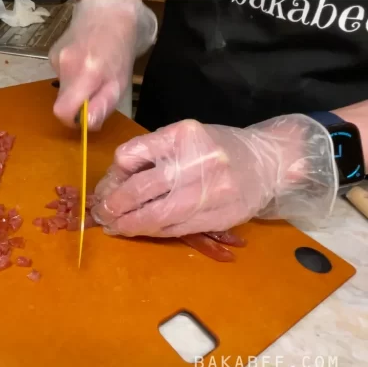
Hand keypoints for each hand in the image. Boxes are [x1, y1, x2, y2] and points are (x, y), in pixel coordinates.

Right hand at [48, 0, 156, 129]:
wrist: (108, 14)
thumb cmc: (120, 50)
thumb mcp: (120, 82)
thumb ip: (103, 104)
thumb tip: (87, 125)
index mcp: (84, 74)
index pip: (62, 111)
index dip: (72, 121)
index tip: (84, 118)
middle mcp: (65, 65)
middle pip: (62, 100)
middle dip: (78, 102)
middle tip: (97, 89)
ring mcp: (55, 58)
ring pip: (63, 87)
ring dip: (77, 86)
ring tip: (93, 70)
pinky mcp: (52, 53)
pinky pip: (61, 74)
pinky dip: (72, 73)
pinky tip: (85, 60)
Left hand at [92, 115, 336, 236]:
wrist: (267, 162)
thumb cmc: (216, 147)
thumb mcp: (182, 136)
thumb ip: (151, 153)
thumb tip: (115, 181)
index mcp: (182, 135)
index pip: (130, 156)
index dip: (112, 176)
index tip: (104, 189)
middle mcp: (197, 162)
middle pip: (140, 189)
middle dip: (114, 206)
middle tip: (100, 214)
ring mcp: (210, 192)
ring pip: (158, 216)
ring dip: (130, 225)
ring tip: (114, 227)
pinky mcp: (220, 217)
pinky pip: (177, 229)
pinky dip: (154, 231)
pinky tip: (141, 230)